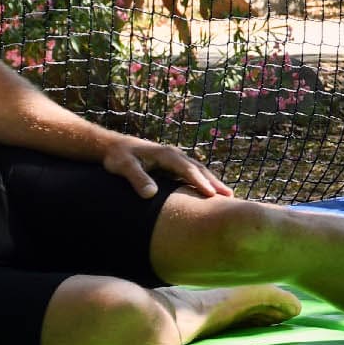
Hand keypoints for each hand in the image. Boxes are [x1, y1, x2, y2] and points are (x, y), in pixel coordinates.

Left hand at [100, 134, 228, 199]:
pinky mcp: (173, 165)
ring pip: (198, 170)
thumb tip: (151, 195)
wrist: (114, 146)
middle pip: (199, 169)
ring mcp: (175, 159)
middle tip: (229, 197)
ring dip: (212, 182)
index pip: (187, 170)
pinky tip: (209, 192)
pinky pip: (192, 173)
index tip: (212, 195)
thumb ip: (137, 178)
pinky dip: (203, 181)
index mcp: (166, 154)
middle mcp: (175, 155)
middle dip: (214, 182)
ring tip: (226, 196)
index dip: (200, 182)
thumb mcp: (123, 166)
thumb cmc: (118, 157)